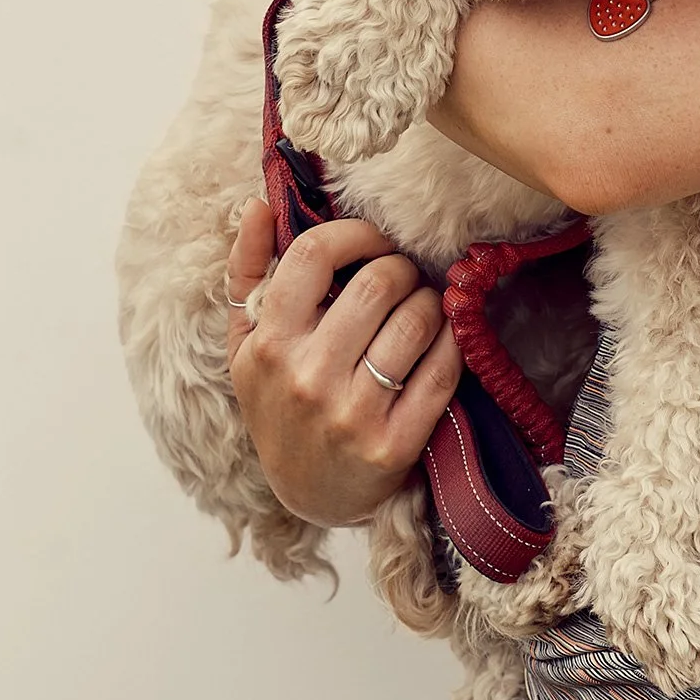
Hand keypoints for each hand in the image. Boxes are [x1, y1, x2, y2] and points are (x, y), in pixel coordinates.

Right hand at [226, 200, 460, 527]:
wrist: (309, 493)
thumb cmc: (279, 403)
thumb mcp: (247, 344)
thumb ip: (248, 272)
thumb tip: (257, 205)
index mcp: (267, 345)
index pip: (313, 255)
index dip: (355, 234)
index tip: (372, 242)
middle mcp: (307, 377)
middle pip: (377, 282)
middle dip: (400, 269)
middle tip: (402, 279)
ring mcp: (352, 413)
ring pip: (416, 320)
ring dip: (429, 302)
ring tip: (420, 307)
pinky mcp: (395, 444)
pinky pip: (443, 369)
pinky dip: (452, 342)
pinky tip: (442, 338)